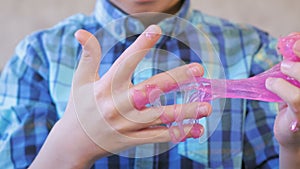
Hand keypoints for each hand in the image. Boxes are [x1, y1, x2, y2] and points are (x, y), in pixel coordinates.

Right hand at [29, 25, 210, 168]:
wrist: (72, 142)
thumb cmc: (79, 107)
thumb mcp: (80, 80)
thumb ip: (88, 56)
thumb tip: (81, 32)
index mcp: (106, 87)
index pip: (125, 62)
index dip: (140, 45)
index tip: (157, 29)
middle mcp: (118, 105)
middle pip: (150, 89)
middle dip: (176, 79)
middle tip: (199, 70)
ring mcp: (126, 125)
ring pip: (160, 117)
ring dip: (185, 111)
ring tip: (207, 106)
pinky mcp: (132, 140)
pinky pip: (157, 137)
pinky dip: (177, 133)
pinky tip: (196, 129)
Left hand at [266, 33, 299, 167]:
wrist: (293, 135)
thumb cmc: (294, 106)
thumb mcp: (294, 81)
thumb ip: (294, 64)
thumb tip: (289, 42)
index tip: (293, 41)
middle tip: (290, 52)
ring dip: (294, 69)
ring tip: (283, 67)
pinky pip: (296, 98)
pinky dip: (280, 86)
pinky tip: (271, 84)